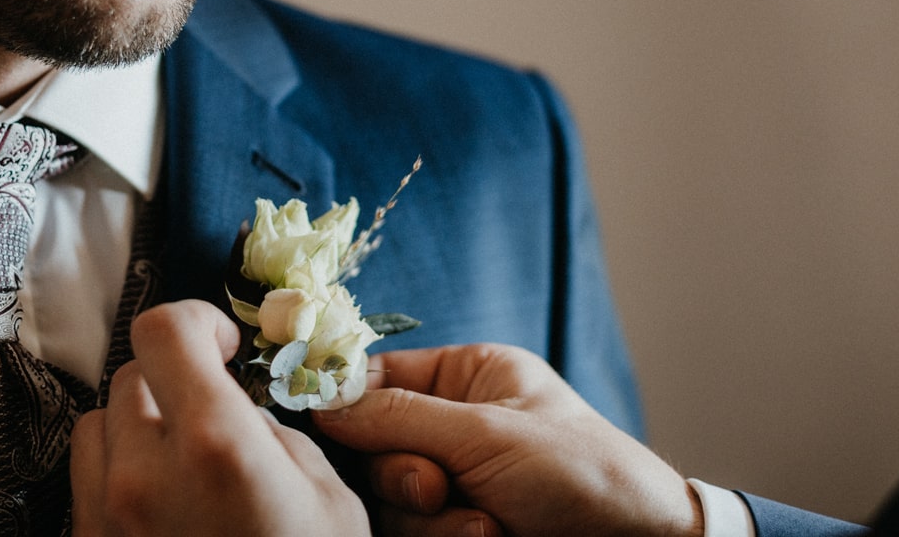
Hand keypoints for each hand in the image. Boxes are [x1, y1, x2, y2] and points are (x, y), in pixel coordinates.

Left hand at [70, 299, 370, 536]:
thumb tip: (242, 406)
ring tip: (184, 462)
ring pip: (97, 425)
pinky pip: (85, 483)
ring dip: (137, 426)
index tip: (225, 346)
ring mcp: (102, 518)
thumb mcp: (330, 502)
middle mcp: (142, 474)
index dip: (197, 323)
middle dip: (176, 380)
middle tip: (217, 413)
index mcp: (214, 447)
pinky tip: (163, 506)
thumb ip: (278, 436)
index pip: (163, 331)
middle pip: (131, 375)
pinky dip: (118, 475)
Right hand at [312, 343, 702, 536]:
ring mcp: (457, 480)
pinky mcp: (458, 527)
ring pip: (390, 501)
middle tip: (437, 488)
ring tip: (486, 526)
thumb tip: (322, 399)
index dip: (346, 399)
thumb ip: (400, 417)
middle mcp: (455, 424)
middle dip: (404, 475)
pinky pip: (414, 533)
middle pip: (375, 446)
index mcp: (468, 377)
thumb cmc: (583, 474)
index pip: (380, 376)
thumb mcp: (489, 435)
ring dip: (432, 521)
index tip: (315, 418)